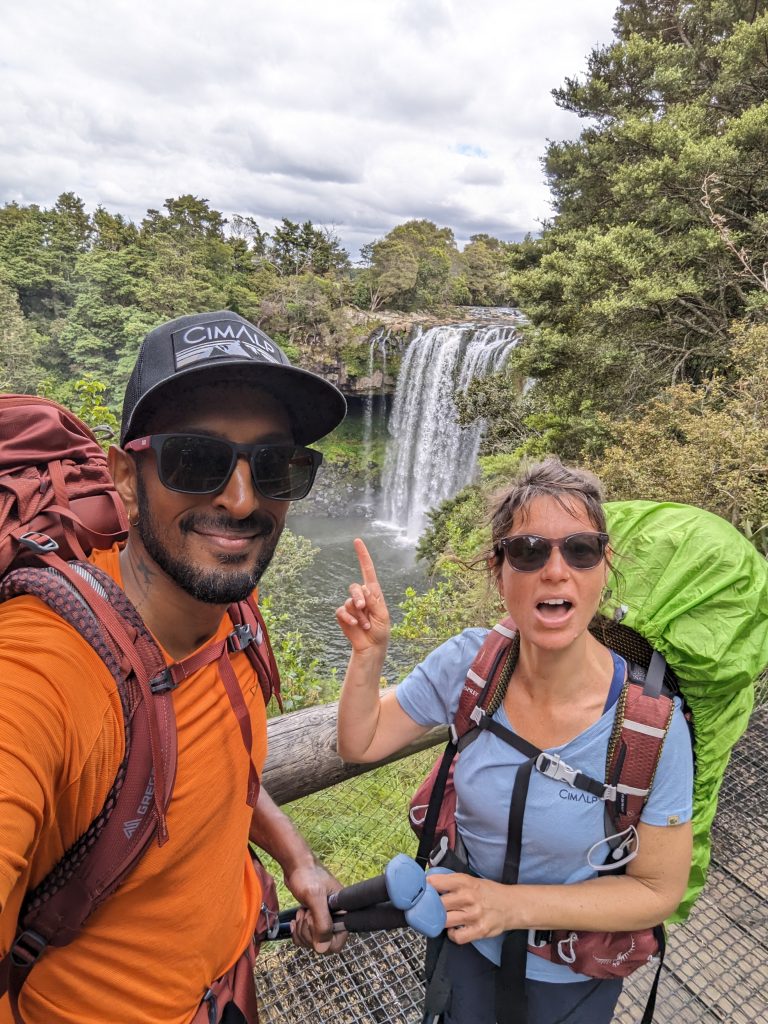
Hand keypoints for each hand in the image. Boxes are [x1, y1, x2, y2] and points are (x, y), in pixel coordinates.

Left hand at [284, 861, 346, 953]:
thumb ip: (322, 922)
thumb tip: (323, 949)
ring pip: (312, 942)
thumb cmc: (307, 876)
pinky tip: (295, 919)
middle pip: (322, 944)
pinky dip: (298, 931)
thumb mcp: (315, 897)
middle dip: (308, 932)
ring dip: (302, 931)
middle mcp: (335, 919)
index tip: (314, 922)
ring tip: (301, 913)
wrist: (295, 865)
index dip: (323, 939)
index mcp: (343, 913)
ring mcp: (323, 919)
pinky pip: (305, 937)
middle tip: (305, 914)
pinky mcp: (313, 919)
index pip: (337, 943)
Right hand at [335, 538, 390, 654]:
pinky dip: (348, 617)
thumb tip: (365, 589)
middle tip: (363, 608)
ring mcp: (351, 605)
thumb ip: (374, 602)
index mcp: (374, 593)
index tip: (357, 541)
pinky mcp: (343, 615)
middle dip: (359, 597)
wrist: (371, 647)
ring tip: (365, 625)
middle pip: (355, 587)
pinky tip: (354, 625)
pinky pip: (341, 610)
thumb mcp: (382, 615)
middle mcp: (362, 597)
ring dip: (358, 614)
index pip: (368, 571)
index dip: (362, 556)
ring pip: (349, 601)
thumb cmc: (380, 631)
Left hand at [427, 872, 508, 943]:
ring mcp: (474, 915)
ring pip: (444, 921)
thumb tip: (428, 883)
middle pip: (437, 904)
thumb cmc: (488, 892)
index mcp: (465, 881)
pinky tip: (455, 929)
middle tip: (428, 908)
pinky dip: (453, 934)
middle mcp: (468, 897)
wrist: (512, 905)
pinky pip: (456, 937)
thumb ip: (451, 882)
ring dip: (441, 921)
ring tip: (444, 918)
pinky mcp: (479, 930)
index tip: (420, 891)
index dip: (425, 888)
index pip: (436, 883)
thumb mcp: (471, 880)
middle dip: (430, 907)